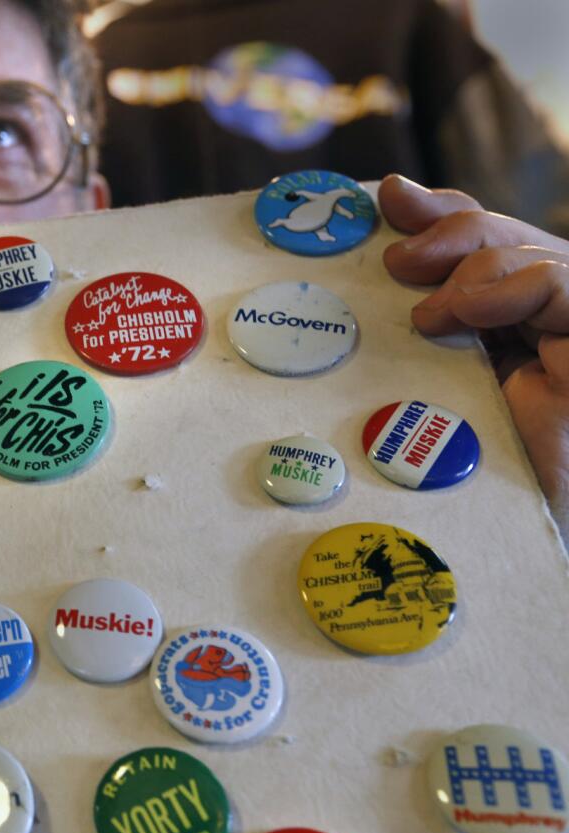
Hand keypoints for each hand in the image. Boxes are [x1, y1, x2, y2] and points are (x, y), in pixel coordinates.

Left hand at [381, 174, 568, 525]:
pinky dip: (512, 283)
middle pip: (504, 236)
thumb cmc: (460, 471)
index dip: (438, 210)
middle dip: (448, 229)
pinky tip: (469, 310)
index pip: (481, 237)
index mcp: (502, 326)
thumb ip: (415, 320)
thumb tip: (382, 257)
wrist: (514, 532)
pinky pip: (560, 284)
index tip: (385, 200)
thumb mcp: (422, 382)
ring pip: (535, 253)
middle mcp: (543, 323)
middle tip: (398, 261)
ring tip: (432, 314)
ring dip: (473, 266)